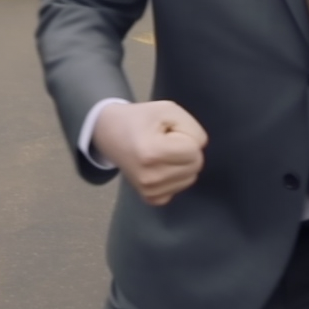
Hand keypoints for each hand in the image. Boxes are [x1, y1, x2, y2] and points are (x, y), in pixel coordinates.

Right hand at [92, 100, 207, 205]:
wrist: (110, 133)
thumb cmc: (140, 119)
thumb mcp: (168, 110)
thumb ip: (193, 128)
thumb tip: (198, 151)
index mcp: (151, 153)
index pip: (194, 150)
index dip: (185, 135)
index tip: (167, 131)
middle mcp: (150, 178)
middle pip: (195, 166)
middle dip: (185, 150)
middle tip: (165, 140)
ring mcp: (149, 191)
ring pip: (191, 178)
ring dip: (181, 163)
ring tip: (161, 151)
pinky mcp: (150, 199)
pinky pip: (179, 187)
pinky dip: (174, 176)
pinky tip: (159, 165)